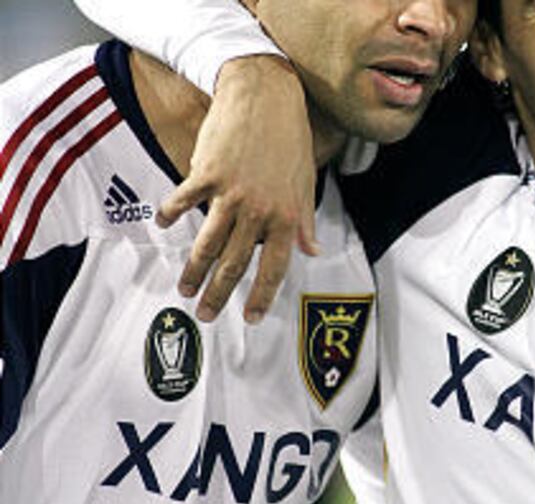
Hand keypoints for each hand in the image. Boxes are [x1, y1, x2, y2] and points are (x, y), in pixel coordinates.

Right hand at [157, 55, 317, 323]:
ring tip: (183, 288)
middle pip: (234, 264)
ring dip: (193, 271)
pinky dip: (170, 213)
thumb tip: (312, 251)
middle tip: (205, 315)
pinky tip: (163, 223)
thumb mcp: (306, 182)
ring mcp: (231, 193)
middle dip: (218, 295)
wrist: (266, 94)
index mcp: (287, 217)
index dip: (262, 297)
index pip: (274, 268)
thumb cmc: (290, 140)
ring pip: (207, 244)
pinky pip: (184, 201)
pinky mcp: (207, 173)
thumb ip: (305, 222)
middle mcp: (260, 211)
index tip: (251, 318)